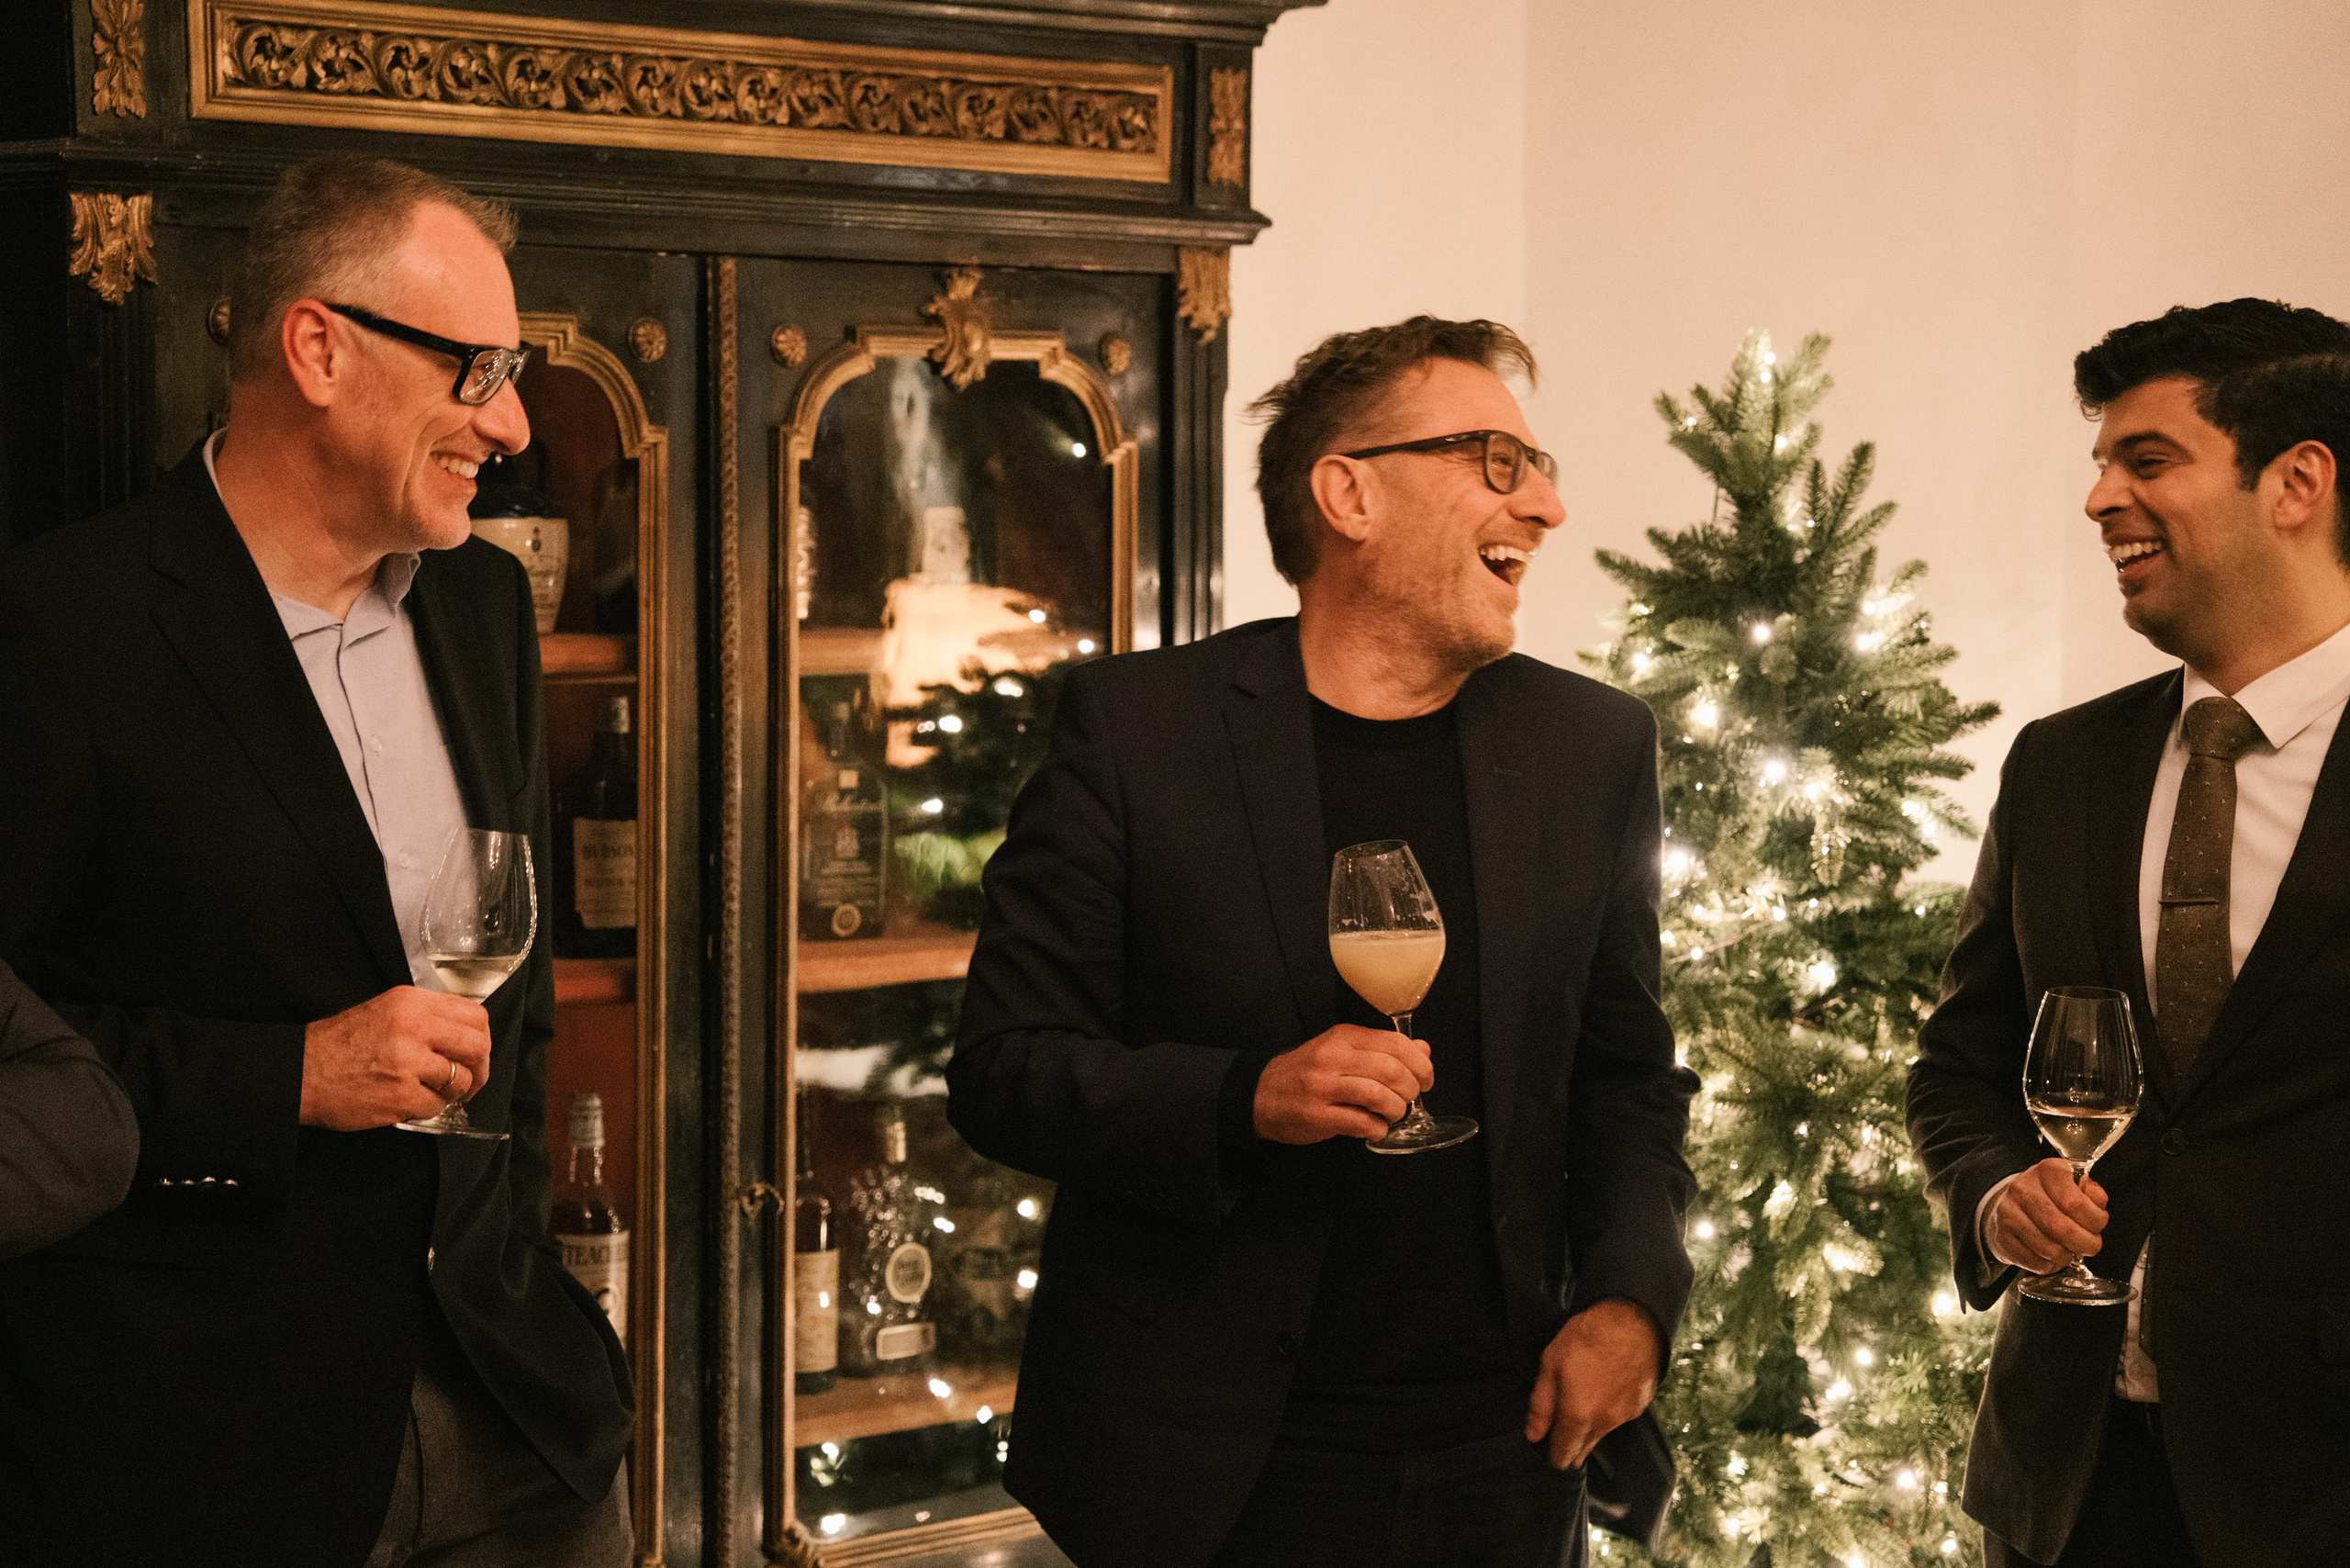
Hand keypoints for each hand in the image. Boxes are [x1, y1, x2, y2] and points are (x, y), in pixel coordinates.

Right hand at [300, 987, 491, 1130]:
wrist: (300, 1072)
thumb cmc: (340, 1044)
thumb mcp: (385, 1011)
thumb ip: (426, 1017)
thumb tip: (467, 1034)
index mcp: (412, 1002)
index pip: (474, 1015)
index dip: (481, 1038)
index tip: (474, 1053)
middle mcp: (413, 1027)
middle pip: (476, 1046)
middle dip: (479, 1068)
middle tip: (469, 1080)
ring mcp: (408, 1062)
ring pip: (460, 1079)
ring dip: (452, 1092)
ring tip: (432, 1092)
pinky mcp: (400, 1095)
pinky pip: (436, 1105)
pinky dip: (428, 1108)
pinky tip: (409, 1102)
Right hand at [1252, 1023, 1432, 1143]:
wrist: (1261, 1094)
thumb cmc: (1308, 1073)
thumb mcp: (1344, 1051)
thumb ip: (1383, 1050)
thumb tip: (1423, 1050)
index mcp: (1344, 1037)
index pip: (1395, 1043)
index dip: (1420, 1064)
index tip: (1426, 1080)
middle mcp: (1333, 1057)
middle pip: (1391, 1069)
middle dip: (1411, 1089)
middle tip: (1410, 1099)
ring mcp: (1322, 1086)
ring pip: (1378, 1095)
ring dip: (1396, 1110)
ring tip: (1392, 1114)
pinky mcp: (1316, 1114)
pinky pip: (1360, 1122)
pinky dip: (1377, 1128)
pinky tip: (1375, 1128)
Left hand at [1525, 1298, 1659, 1469]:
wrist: (1631, 1322)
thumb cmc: (1587, 1337)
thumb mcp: (1551, 1363)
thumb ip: (1541, 1405)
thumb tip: (1534, 1435)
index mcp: (1579, 1414)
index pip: (1563, 1454)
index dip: (1552, 1456)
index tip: (1545, 1450)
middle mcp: (1604, 1422)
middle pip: (1583, 1451)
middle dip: (1569, 1447)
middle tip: (1557, 1431)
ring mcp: (1624, 1417)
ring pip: (1600, 1436)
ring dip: (1587, 1430)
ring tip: (1579, 1403)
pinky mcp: (1639, 1408)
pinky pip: (1616, 1421)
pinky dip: (1606, 1415)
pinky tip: (1601, 1395)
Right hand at [1986, 1158, 2108, 1274]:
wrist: (2013, 1206)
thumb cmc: (2052, 1199)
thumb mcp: (2076, 1188)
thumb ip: (2093, 1194)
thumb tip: (2096, 1200)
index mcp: (2047, 1171)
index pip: (2075, 1203)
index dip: (2095, 1221)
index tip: (2098, 1226)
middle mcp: (2022, 1188)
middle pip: (2062, 1228)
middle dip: (2085, 1244)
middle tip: (2090, 1246)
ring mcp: (2008, 1213)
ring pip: (2049, 1249)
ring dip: (2067, 1256)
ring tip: (2068, 1249)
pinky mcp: (2001, 1237)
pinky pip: (2035, 1262)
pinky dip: (2050, 1265)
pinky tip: (2051, 1255)